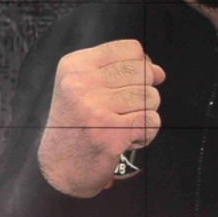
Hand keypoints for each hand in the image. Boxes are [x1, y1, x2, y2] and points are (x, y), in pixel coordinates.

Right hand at [38, 39, 164, 197]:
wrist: (59, 166)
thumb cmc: (75, 126)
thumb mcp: (84, 87)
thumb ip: (120, 71)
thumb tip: (158, 72)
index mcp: (73, 67)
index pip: (130, 49)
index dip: (137, 67)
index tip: (121, 86)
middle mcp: (80, 85)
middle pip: (143, 72)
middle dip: (141, 93)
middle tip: (117, 111)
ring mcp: (94, 109)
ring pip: (151, 97)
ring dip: (142, 115)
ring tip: (118, 126)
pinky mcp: (110, 133)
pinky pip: (151, 122)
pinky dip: (145, 134)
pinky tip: (123, 139)